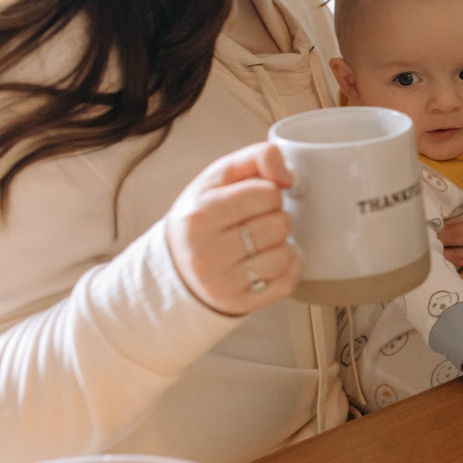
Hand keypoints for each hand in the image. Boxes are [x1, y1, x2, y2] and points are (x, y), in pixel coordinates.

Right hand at [164, 142, 301, 315]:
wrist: (173, 266)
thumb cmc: (202, 216)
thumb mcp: (218, 177)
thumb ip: (256, 158)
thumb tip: (289, 176)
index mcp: (201, 213)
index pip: (268, 193)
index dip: (270, 192)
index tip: (256, 199)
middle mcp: (207, 251)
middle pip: (280, 224)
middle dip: (276, 218)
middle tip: (257, 221)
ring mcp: (222, 281)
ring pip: (285, 254)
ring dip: (282, 244)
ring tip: (262, 241)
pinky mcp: (237, 303)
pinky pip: (287, 282)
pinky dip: (288, 268)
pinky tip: (270, 259)